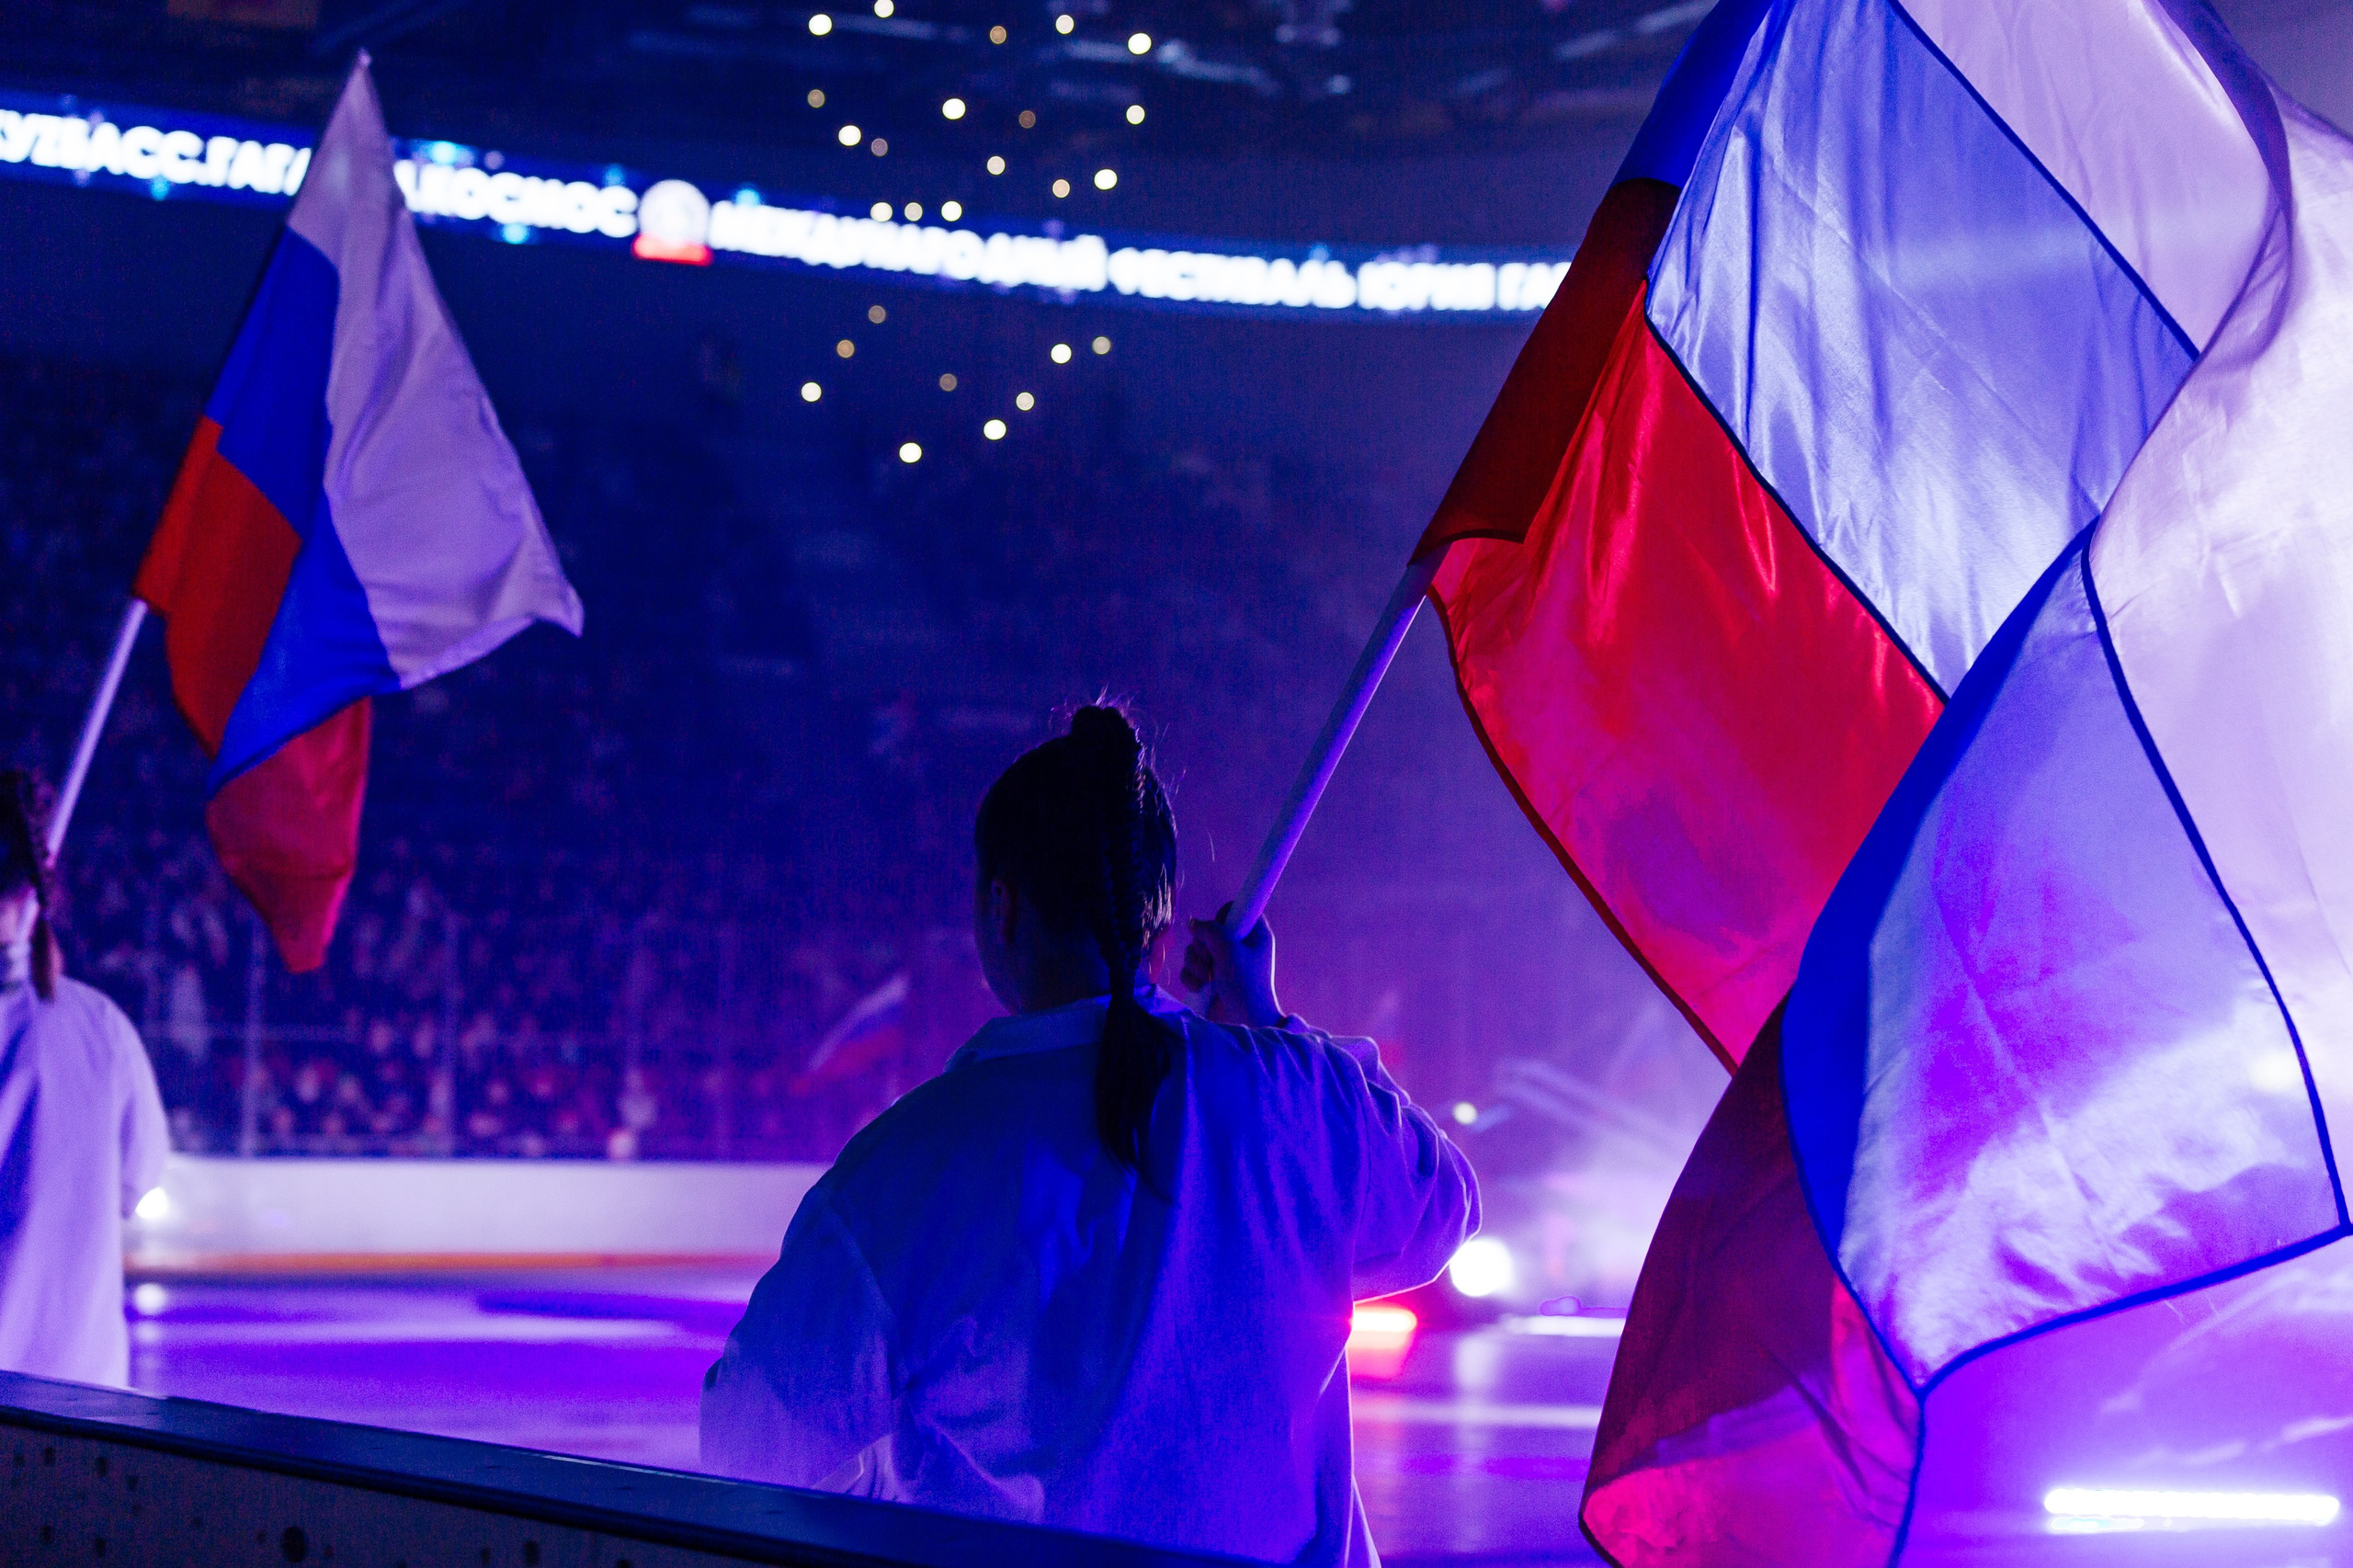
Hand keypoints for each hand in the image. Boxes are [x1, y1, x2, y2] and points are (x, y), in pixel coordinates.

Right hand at [1180, 904, 1283, 1028]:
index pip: (1236, 909)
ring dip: (1196, 963)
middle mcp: (1238, 945)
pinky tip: (1201, 987)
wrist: (1244, 1021)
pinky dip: (1192, 977)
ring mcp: (1222, 962)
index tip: (1220, 930)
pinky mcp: (1209, 977)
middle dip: (1203, 946)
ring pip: (1196, 948)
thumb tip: (1194, 923)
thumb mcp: (1229, 951)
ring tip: (1206, 978)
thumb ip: (1211, 931)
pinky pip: (1190, 967)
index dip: (1224, 916)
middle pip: (1209, 929)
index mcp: (1254, 934)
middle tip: (1211, 960)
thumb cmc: (1245, 984)